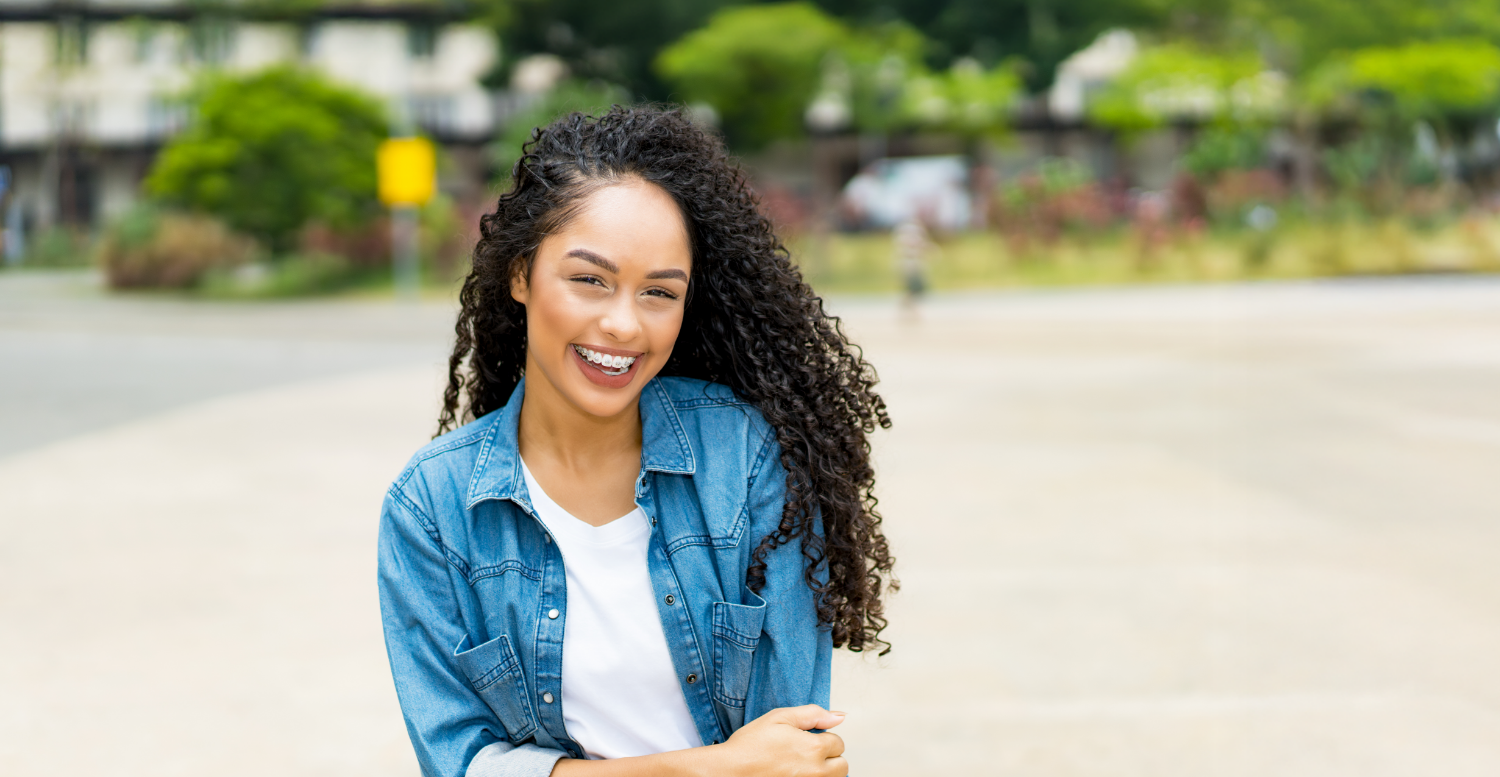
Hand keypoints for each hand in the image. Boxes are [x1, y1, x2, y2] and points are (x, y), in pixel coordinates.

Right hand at [714, 705, 846, 776]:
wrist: (729, 772)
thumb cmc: (750, 746)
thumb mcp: (780, 718)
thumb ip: (813, 714)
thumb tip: (839, 717)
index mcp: (814, 748)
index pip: (838, 743)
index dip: (823, 738)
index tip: (806, 740)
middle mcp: (816, 772)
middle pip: (842, 766)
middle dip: (829, 758)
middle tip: (806, 755)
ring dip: (823, 772)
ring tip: (801, 766)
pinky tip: (796, 775)